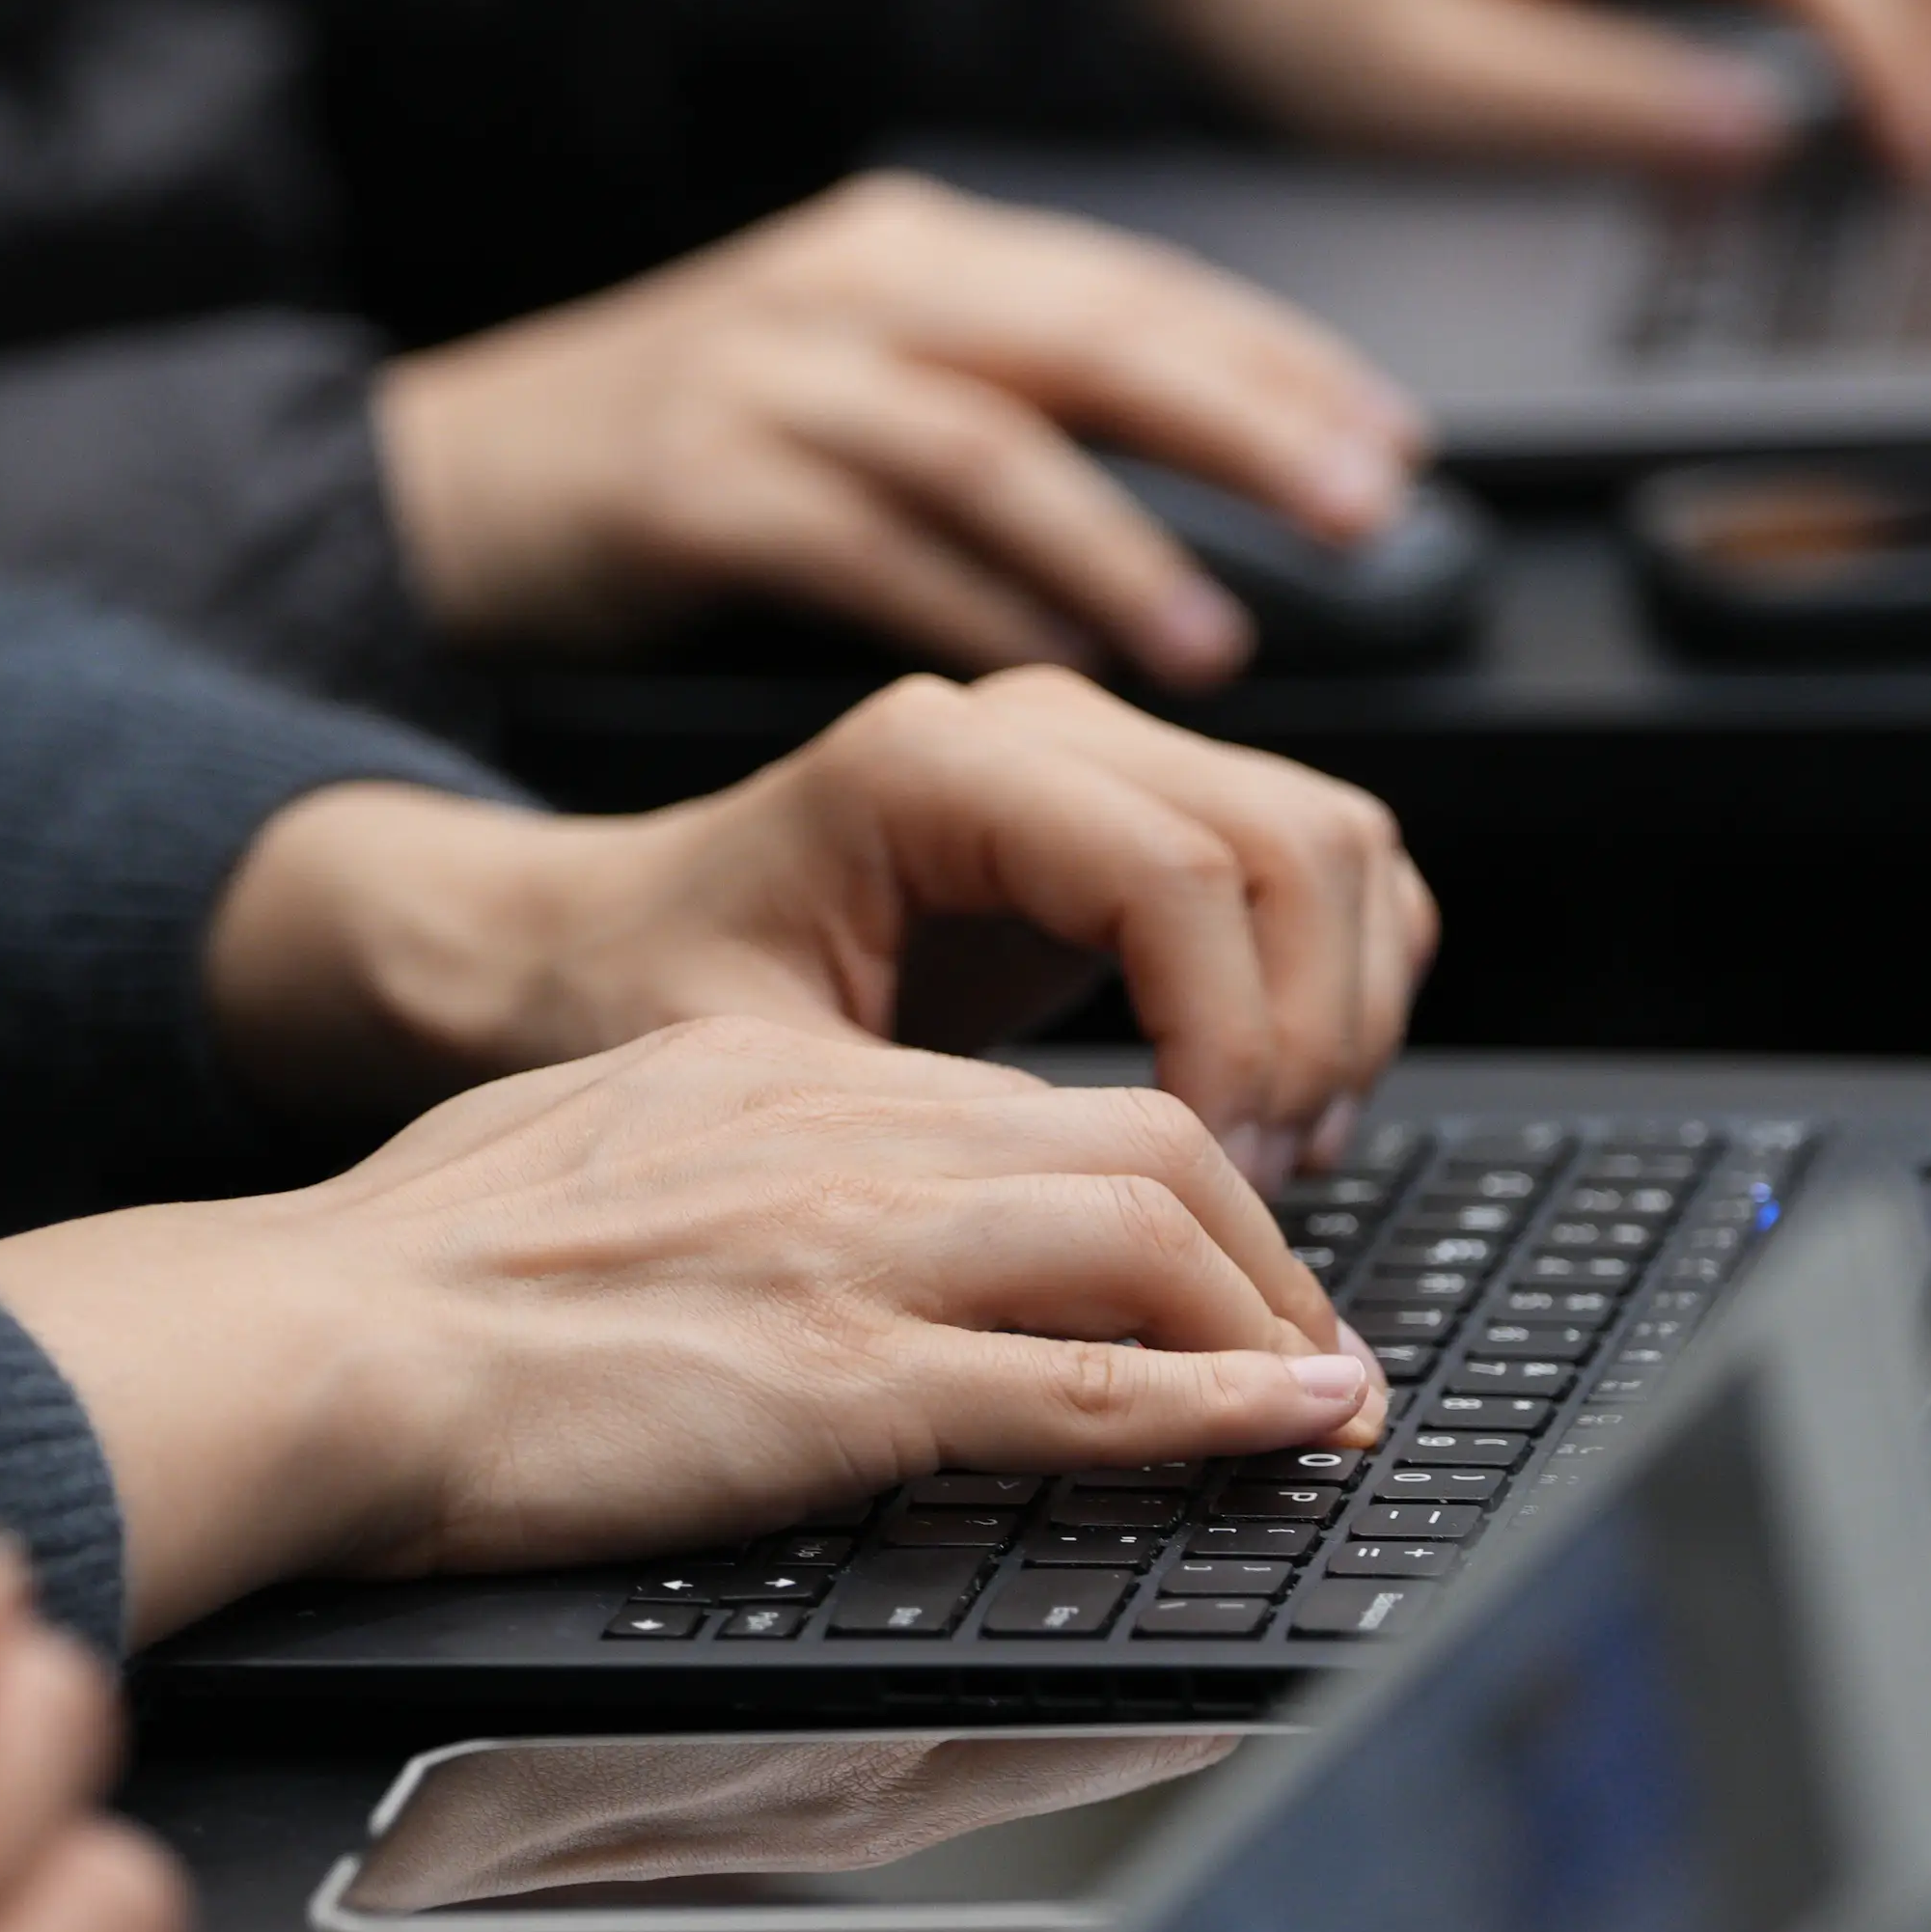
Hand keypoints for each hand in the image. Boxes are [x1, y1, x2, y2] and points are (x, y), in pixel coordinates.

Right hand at [0, 1018, 1389, 1637]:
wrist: (314, 1339)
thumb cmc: (400, 1276)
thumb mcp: (582, 1153)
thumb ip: (703, 1168)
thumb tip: (755, 1222)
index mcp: (781, 1082)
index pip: (1032, 1104)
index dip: (1164, 1178)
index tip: (1209, 1256)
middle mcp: (844, 1138)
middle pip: (1141, 1146)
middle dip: (1263, 1246)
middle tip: (1312, 1336)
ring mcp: (852, 1256)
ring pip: (1147, 1243)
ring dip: (1271, 1326)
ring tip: (1330, 1397)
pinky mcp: (839, 1383)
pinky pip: (1082, 1387)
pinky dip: (1216, 1408)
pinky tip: (1292, 1428)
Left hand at [207, 671, 1434, 1172]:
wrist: (586, 948)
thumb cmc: (641, 1002)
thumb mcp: (755, 1076)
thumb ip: (921, 1124)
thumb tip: (1106, 1206)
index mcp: (933, 765)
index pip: (1183, 867)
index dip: (1238, 1033)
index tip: (1220, 1165)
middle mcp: (1035, 725)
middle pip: (1300, 840)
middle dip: (1311, 1031)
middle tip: (1262, 1181)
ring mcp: (1100, 755)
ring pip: (1340, 844)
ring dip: (1344, 1012)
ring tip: (1276, 1152)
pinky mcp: (1138, 812)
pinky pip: (1323, 866)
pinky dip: (1340, 986)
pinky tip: (1275, 1102)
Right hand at [374, 171, 1424, 686]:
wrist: (438, 491)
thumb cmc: (672, 466)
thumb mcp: (853, 392)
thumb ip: (1006, 417)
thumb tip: (1204, 486)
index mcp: (909, 255)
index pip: (1132, 287)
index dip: (1271, 360)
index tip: (1386, 443)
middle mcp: (847, 289)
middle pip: (1088, 335)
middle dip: (1243, 422)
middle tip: (1360, 510)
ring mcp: (759, 377)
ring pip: (984, 442)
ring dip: (1116, 546)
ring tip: (1213, 641)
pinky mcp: (683, 483)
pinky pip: (860, 544)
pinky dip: (968, 608)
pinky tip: (1049, 673)